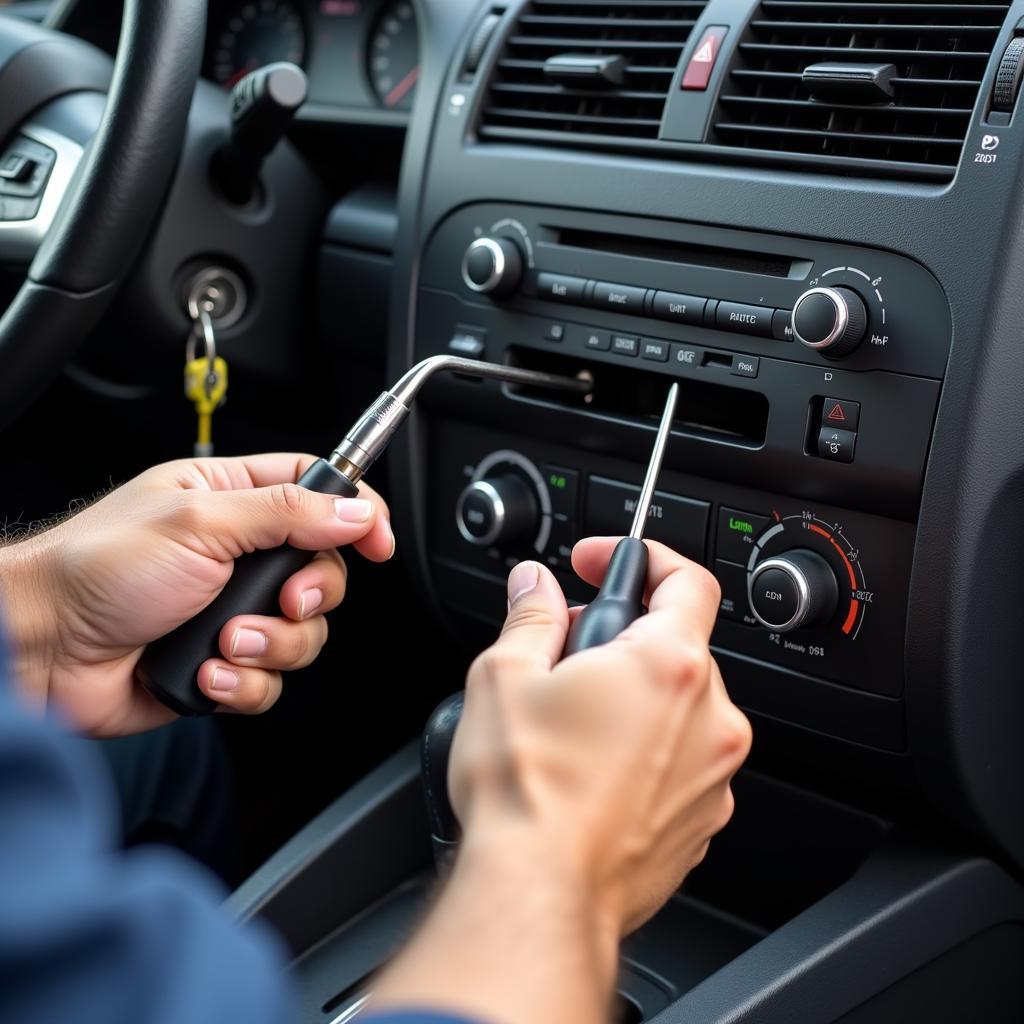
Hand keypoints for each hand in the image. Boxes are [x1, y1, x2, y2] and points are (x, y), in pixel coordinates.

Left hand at [0, 454, 392, 735]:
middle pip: (323, 573)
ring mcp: (231, 612)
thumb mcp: (199, 520)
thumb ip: (287, 512)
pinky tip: (206, 672)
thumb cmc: (96, 569)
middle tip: (281, 600)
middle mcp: (239, 555)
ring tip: (223, 640)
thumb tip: (354, 510)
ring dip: (270, 645)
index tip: (377, 542)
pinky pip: (270, 681)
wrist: (42, 650)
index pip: (319, 491)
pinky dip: (243, 683)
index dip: (357, 514)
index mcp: (233, 499)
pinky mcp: (222, 663)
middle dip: (310, 597)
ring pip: (304, 634)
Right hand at [373, 540, 749, 1023]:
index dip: (644, 559)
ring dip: (636, 697)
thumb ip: (531, 615)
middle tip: (568, 653)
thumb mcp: (505, 676)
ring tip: (573, 721)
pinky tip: (592, 770)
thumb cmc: (525, 791)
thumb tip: (535, 585)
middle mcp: (709, 717)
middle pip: (679, 646)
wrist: (538, 895)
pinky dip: (647, 751)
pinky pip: (682, 762)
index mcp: (668, 664)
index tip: (604, 564)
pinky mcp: (703, 820)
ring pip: (680, 707)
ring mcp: (713, 775)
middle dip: (624, 638)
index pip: (687, 580)